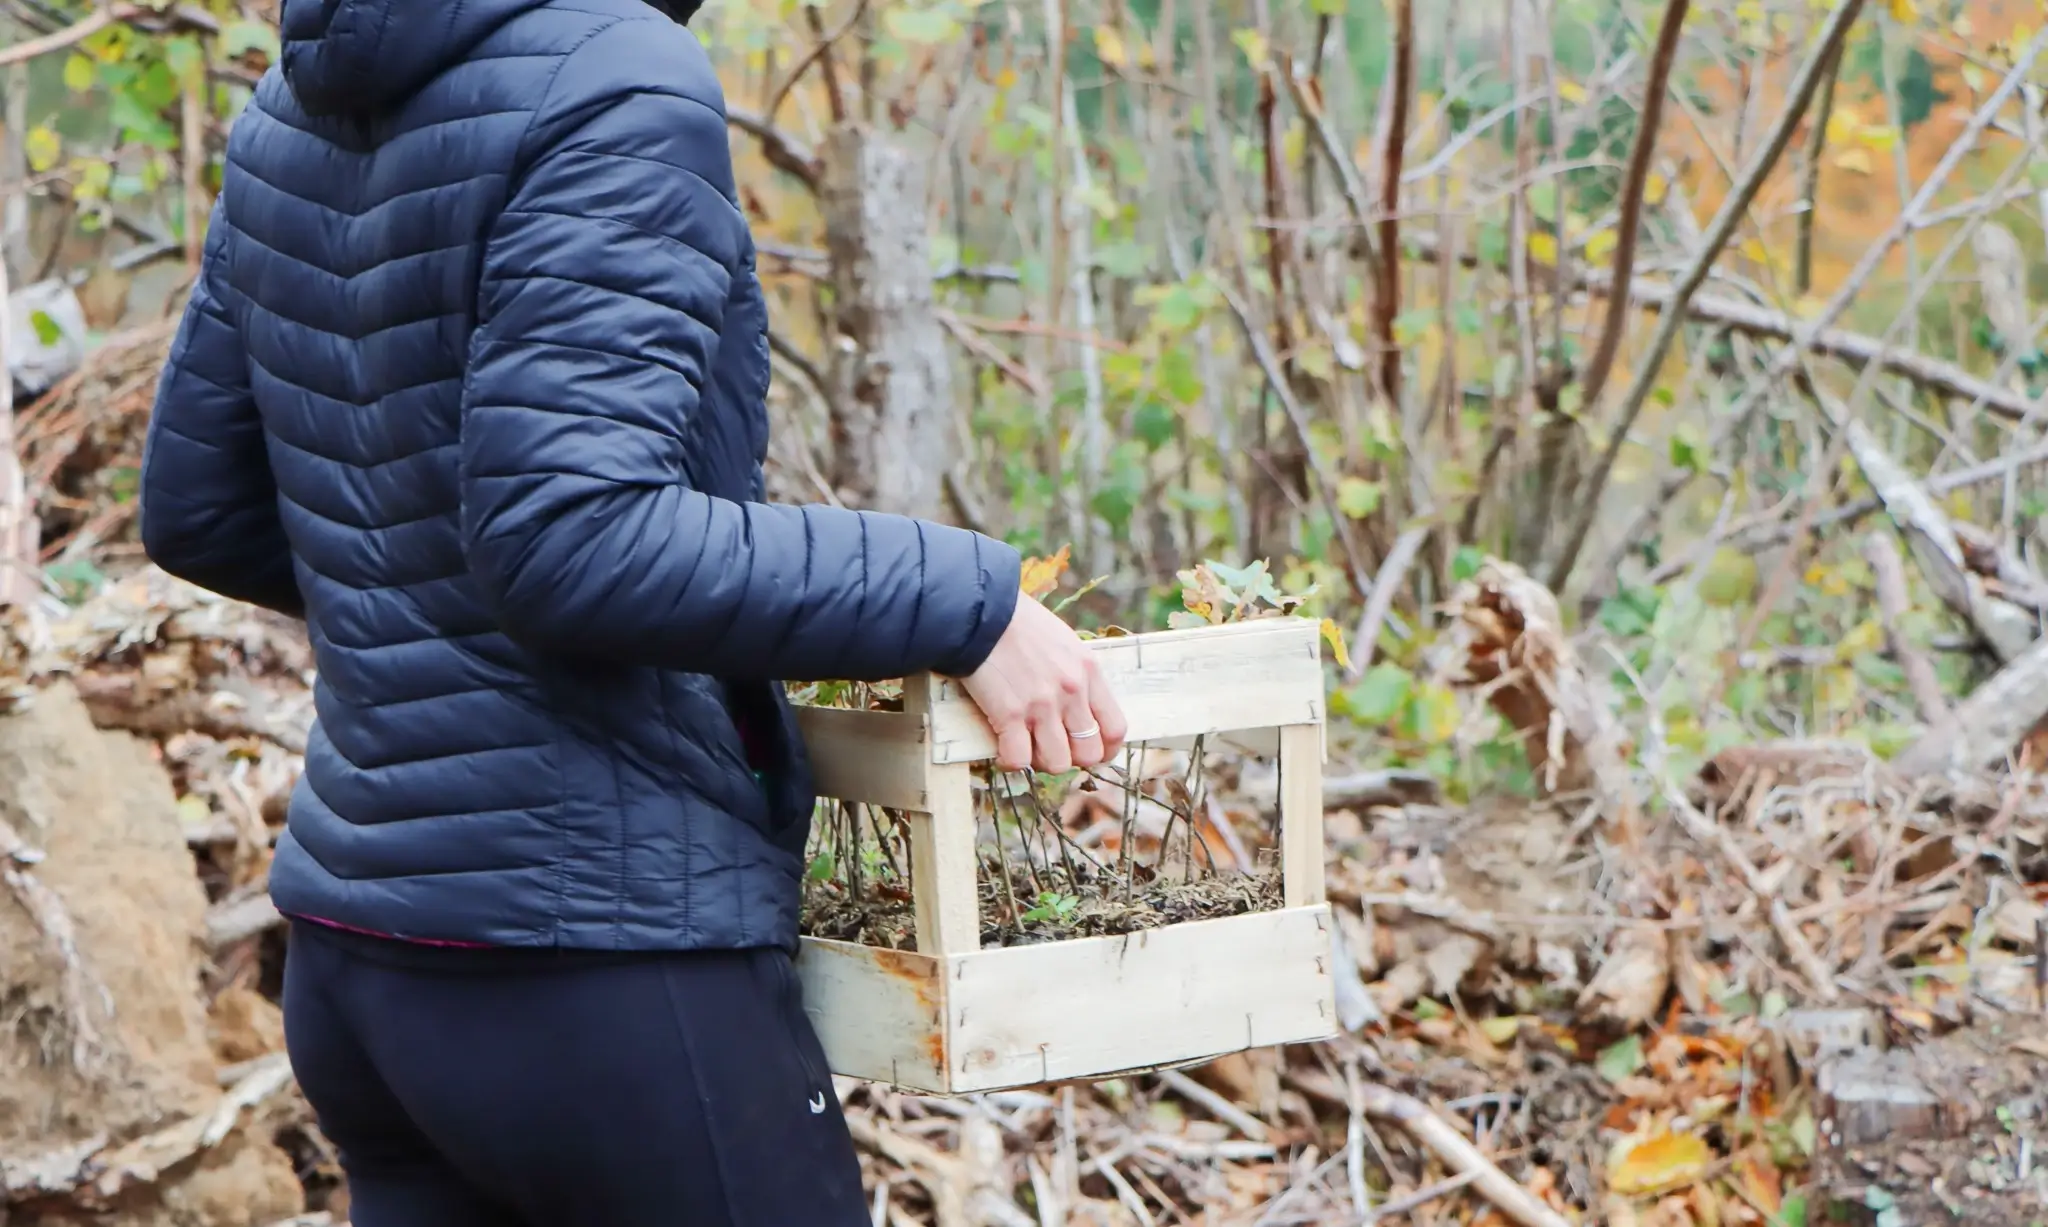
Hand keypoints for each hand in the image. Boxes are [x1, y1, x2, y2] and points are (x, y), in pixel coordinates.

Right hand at [959, 597, 1126, 774]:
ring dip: (1040, 762)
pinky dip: (1010, 761)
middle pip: (1088, 753)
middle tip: (1050, 747)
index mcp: (1088, 672)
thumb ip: (1075, 675)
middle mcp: (1071, 692)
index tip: (1090, 752)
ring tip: (1025, 746)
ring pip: (1057, 763)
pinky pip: (1018, 760)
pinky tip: (1002, 748)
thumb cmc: (1018, 624)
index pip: (1115, 729)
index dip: (1105, 750)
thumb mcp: (1064, 643)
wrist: (980, 613)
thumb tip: (1077, 708)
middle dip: (1070, 758)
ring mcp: (1041, 705)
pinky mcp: (1008, 714)